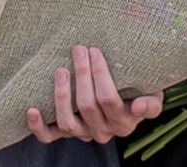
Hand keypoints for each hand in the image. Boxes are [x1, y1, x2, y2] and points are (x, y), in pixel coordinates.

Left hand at [26, 46, 162, 144]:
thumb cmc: (140, 91)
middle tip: (78, 49)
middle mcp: (103, 131)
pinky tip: (32, 109)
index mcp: (124, 121)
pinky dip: (38, 126)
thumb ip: (152, 102)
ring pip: (68, 123)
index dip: (100, 75)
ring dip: (62, 96)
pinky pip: (49, 137)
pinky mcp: (66, 134)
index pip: (109, 99)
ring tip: (60, 70)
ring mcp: (82, 134)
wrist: (127, 104)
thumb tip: (141, 106)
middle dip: (82, 75)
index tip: (95, 50)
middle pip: (88, 106)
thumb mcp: (154, 94)